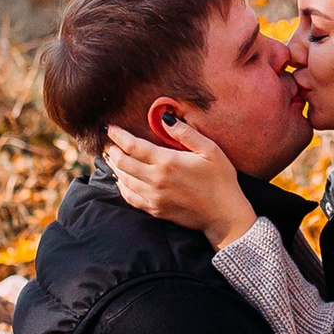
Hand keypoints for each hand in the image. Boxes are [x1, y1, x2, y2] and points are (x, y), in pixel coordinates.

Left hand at [104, 116, 256, 245]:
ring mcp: (154, 197)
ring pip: (124, 180)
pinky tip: (121, 181)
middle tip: (109, 143)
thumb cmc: (221, 180)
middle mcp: (156, 180)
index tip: (110, 128)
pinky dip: (122, 188)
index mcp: (167, 162)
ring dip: (115, 168)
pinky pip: (131, 198)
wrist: (224, 215)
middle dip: (113, 151)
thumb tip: (165, 118)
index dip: (119, 136)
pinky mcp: (156, 210)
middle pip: (123, 163)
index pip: (133, 146)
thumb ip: (186, 133)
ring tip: (112, 158)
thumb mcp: (210, 150)